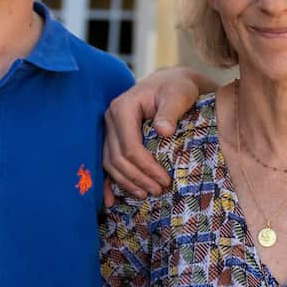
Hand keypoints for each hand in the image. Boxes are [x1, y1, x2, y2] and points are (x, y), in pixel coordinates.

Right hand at [103, 66, 210, 203]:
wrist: (171, 84)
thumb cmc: (177, 88)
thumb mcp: (179, 94)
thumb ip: (171, 111)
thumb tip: (163, 131)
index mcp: (123, 107)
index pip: (129, 145)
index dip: (146, 166)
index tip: (164, 180)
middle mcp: (111, 118)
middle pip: (118, 157)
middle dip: (138, 178)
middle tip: (159, 190)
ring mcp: (109, 129)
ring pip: (111, 164)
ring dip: (127, 182)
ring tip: (147, 193)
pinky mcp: (113, 138)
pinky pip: (107, 163)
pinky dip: (109, 183)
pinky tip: (111, 202)